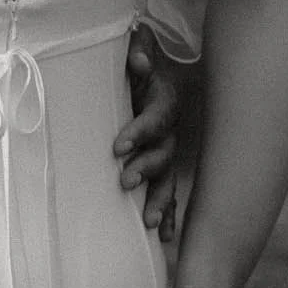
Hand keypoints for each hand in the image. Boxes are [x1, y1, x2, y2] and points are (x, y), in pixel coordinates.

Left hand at [113, 22, 181, 238]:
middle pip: (163, 154)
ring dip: (159, 200)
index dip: (139, 132)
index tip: (118, 146)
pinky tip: (163, 238)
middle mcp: (169, 131)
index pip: (155, 119)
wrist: (153, 73)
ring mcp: (168, 151)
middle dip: (146, 169)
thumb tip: (138, 58)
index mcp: (164, 102)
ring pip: (168, 179)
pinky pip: (169, 194)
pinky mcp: (163, 167)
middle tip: (125, 181)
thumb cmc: (138, 65)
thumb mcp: (139, 52)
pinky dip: (168, 215)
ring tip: (148, 222)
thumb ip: (139, 50)